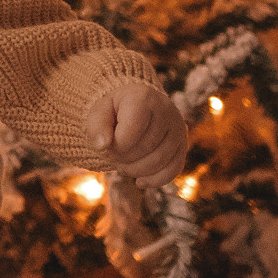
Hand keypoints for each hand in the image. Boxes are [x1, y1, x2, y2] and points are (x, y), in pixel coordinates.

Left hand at [93, 76, 184, 190]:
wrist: (136, 108)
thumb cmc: (115, 111)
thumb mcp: (100, 113)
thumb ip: (96, 127)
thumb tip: (103, 145)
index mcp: (143, 97)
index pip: (131, 132)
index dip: (115, 146)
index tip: (107, 143)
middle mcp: (166, 110)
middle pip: (145, 148)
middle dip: (123, 158)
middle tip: (114, 154)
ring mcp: (177, 129)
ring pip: (159, 162)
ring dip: (135, 171)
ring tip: (123, 164)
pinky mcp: (182, 146)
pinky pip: (173, 171)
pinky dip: (154, 180)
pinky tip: (139, 181)